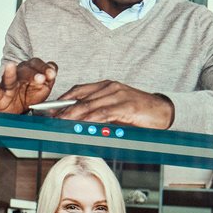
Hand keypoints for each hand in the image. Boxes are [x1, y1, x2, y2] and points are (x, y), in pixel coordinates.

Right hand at [0, 57, 57, 112]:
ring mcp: (8, 85)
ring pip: (9, 77)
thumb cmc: (30, 96)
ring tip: (10, 66)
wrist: (17, 111)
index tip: (52, 74)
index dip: (45, 68)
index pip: (37, 64)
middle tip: (41, 78)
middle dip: (33, 73)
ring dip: (10, 72)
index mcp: (30, 71)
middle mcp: (18, 75)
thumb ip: (49, 78)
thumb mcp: (44, 87)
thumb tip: (52, 71)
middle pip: (25, 69)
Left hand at [56, 79, 173, 127]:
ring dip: (72, 116)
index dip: (62, 100)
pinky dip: (90, 120)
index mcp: (106, 86)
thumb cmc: (139, 112)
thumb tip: (79, 123)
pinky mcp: (126, 106)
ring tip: (60, 124)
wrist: (163, 112)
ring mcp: (118, 96)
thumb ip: (98, 113)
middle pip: (80, 99)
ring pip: (89, 106)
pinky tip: (81, 126)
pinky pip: (103, 113)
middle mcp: (110, 88)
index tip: (49, 109)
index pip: (78, 91)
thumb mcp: (115, 110)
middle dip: (62, 110)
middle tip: (50, 119)